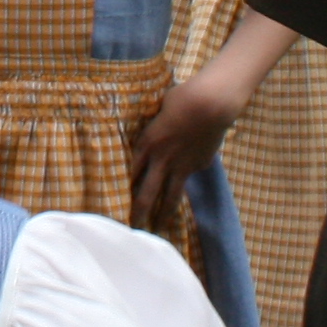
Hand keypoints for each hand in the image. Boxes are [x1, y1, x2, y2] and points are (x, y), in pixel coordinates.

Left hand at [129, 60, 252, 235]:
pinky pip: (191, 174)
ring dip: (163, 214)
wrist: (208, 104)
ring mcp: (181, 166)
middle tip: (132, 228)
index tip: (118, 201)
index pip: (130, 173)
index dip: (124, 188)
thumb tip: (158, 130)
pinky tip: (191, 178)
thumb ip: (155, 126)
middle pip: (146, 193)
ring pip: (170, 196)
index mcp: (146, 144)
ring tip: (158, 227)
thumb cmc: (180, 98)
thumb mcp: (158, 110)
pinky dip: (189, 177)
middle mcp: (161, 160)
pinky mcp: (199, 165)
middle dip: (138, 213)